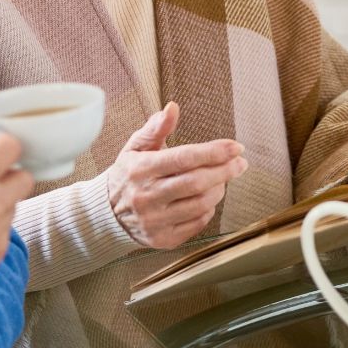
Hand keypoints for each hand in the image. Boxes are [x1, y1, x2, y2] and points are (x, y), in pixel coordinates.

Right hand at [108, 102, 248, 248]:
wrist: (106, 214)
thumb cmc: (129, 175)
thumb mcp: (136, 147)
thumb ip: (156, 128)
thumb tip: (172, 107)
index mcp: (141, 170)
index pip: (184, 158)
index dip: (214, 152)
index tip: (236, 147)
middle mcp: (146, 197)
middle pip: (197, 183)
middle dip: (225, 170)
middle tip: (240, 162)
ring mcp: (154, 221)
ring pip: (200, 204)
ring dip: (219, 189)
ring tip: (223, 179)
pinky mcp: (162, 239)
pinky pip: (197, 223)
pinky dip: (209, 209)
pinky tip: (207, 198)